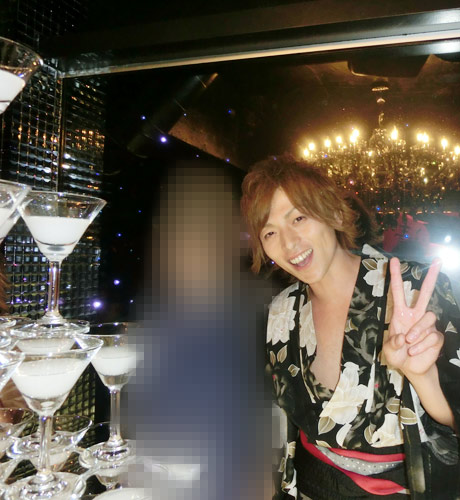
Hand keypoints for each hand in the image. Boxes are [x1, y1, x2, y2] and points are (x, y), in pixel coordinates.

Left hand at [383, 257, 443, 376]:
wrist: (411, 368)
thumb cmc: (397, 355)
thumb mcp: (388, 351)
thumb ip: (392, 344)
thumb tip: (402, 337)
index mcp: (401, 313)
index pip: (398, 291)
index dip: (396, 276)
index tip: (393, 260)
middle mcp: (416, 315)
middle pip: (426, 293)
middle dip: (431, 277)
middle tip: (437, 261)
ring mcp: (428, 325)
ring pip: (428, 317)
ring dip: (417, 331)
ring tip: (409, 342)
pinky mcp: (437, 336)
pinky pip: (432, 336)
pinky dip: (421, 345)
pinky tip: (414, 351)